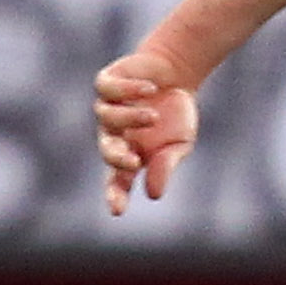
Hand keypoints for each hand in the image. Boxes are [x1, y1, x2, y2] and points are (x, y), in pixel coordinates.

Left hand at [94, 48, 198, 215]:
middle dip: (117, 157)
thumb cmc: (176, 114)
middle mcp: (113, 133)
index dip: (116, 194)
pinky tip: (151, 88)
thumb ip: (165, 166)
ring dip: (131, 119)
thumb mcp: (179, 144)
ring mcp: (108, 106)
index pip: (117, 179)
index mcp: (129, 153)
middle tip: (133, 162)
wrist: (175, 74)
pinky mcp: (107, 82)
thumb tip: (153, 194)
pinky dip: (130, 90)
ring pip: (107, 117)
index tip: (118, 211)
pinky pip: (109, 89)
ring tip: (154, 117)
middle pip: (106, 149)